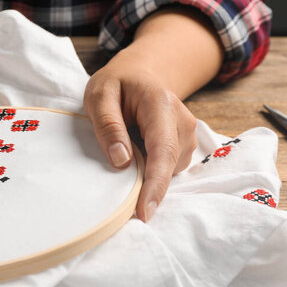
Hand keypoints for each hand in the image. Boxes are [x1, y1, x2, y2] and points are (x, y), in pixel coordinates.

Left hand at [83, 47, 197, 221]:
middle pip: (168, 165)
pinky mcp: (183, 144)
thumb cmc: (116, 84)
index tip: (144, 212)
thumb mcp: (99, 96)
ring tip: (125, 149)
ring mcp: (187, 133)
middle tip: (120, 195)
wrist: (138, 74)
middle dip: (147, 187)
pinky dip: (150, 169)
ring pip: (169, 169)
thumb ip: (108, 126)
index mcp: (161, 104)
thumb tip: (121, 161)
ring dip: (146, 173)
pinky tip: (136, 153)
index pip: (162, 151)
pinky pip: (167, 167)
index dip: (154, 184)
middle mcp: (182, 120)